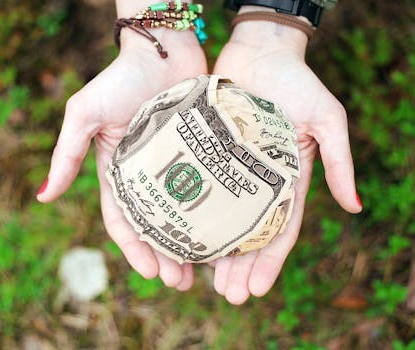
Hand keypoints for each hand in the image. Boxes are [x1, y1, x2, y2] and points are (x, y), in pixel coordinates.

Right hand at [37, 28, 206, 289]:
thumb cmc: (122, 78)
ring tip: (204, 271)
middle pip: (156, 226)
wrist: (164, 49)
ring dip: (190, 244)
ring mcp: (176, 167)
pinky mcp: (200, 156)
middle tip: (181, 282)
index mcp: (119, 171)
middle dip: (165, 257)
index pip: (124, 221)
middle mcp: (148, 175)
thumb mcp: (86, 114)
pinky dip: (210, 215)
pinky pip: (206, 192)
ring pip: (183, 215)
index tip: (151, 273)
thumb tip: (44, 196)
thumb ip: (66, 154)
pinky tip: (223, 234)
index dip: (135, 249)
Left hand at [211, 10, 361, 303]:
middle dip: (240, 266)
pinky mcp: (208, 154)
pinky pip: (199, 189)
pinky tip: (180, 237)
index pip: (280, 230)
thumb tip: (355, 207)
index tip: (257, 289)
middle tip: (228, 295)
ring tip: (200, 279)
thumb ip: (339, 161)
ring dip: (214, 251)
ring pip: (221, 218)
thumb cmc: (296, 82)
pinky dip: (192, 215)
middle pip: (248, 234)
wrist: (259, 51)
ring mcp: (231, 170)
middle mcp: (257, 181)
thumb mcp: (327, 120)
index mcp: (287, 179)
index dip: (270, 261)